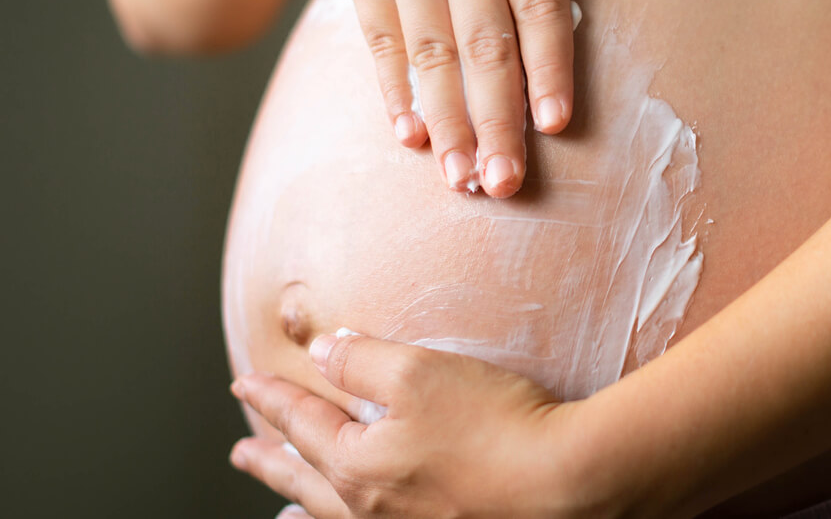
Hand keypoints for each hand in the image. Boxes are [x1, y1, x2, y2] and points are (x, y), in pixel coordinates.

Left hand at [228, 333, 618, 517]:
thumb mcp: (419, 372)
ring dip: (299, 502)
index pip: (302, 424)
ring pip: (332, 516)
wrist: (566, 482)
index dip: (272, 400)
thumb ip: (362, 359)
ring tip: (279, 506)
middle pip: (305, 479)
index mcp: (358, 466)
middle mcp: (372, 509)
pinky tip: (357, 518)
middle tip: (242, 452)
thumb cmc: (495, 426)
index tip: (245, 385)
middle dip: (271, 461)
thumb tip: (323, 351)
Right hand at [289, 0, 642, 196]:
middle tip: (508, 183)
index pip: (539, 5)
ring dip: (447, 120)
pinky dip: (394, 89)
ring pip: (431, 51)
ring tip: (463, 178)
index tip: (554, 125)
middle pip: (484, 44)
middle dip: (497, 120)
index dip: (547, 68)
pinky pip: (379, 37)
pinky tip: (409, 134)